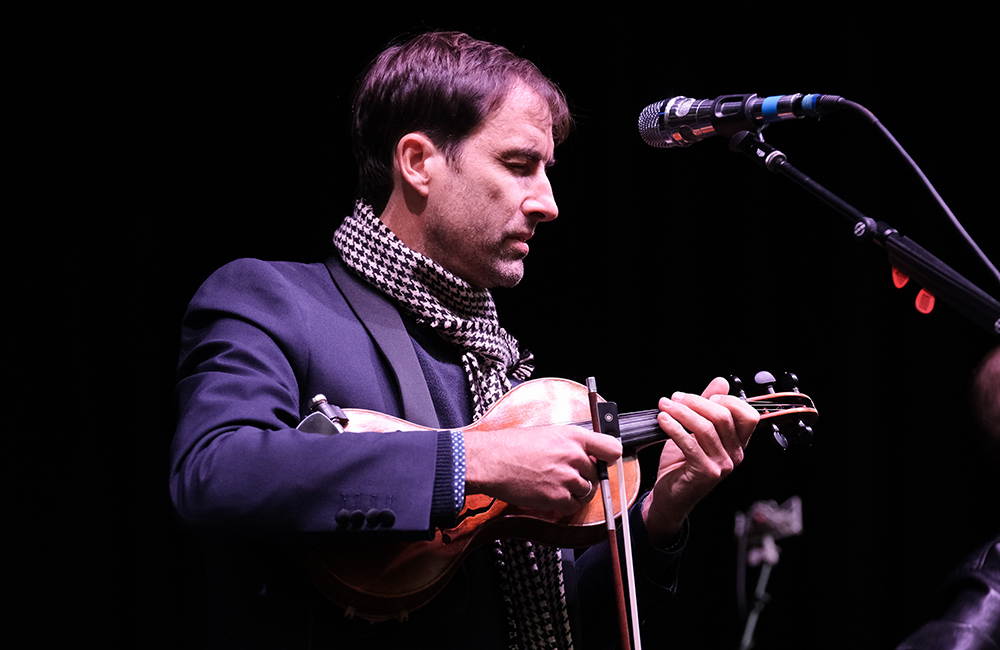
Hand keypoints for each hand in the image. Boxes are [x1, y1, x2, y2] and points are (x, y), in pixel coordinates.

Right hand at [464, 425, 621, 515]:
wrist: (491, 461)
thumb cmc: (513, 445)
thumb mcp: (548, 433)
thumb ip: (572, 442)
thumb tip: (590, 454)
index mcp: (573, 436)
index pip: (611, 447)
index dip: (610, 457)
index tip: (606, 461)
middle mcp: (573, 456)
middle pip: (597, 474)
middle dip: (585, 476)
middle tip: (567, 475)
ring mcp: (566, 478)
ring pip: (587, 491)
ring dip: (575, 491)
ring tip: (555, 484)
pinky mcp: (557, 497)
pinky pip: (573, 505)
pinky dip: (565, 504)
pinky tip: (550, 494)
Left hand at [642, 377, 758, 545]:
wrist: (669, 497)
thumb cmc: (682, 464)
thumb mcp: (694, 431)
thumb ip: (707, 406)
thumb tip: (721, 381)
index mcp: (737, 443)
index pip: (747, 414)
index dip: (724, 399)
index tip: (696, 396)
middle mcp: (735, 454)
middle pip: (723, 417)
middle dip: (696, 402)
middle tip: (673, 398)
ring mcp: (723, 465)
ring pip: (705, 428)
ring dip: (681, 412)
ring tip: (664, 406)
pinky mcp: (706, 473)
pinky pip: (690, 443)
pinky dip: (674, 428)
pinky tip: (662, 420)